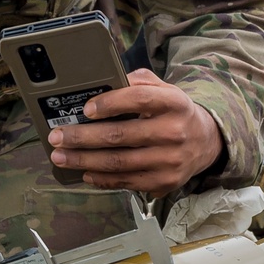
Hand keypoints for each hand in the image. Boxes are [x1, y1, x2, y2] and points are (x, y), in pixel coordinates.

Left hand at [48, 69, 224, 195]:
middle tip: (57, 136)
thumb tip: (104, 81)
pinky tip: (84, 171)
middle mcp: (174, 132)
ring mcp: (169, 161)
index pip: (140, 99)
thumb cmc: (174, 112)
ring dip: (84, 160)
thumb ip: (137, 81)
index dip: (110, 103)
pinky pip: (126, 181)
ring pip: (118, 162)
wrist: (206, 142)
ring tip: (61, 156)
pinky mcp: (164, 182)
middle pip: (120, 136)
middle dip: (82, 137)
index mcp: (174, 102)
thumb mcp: (164, 89)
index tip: (86, 109)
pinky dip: (101, 178)